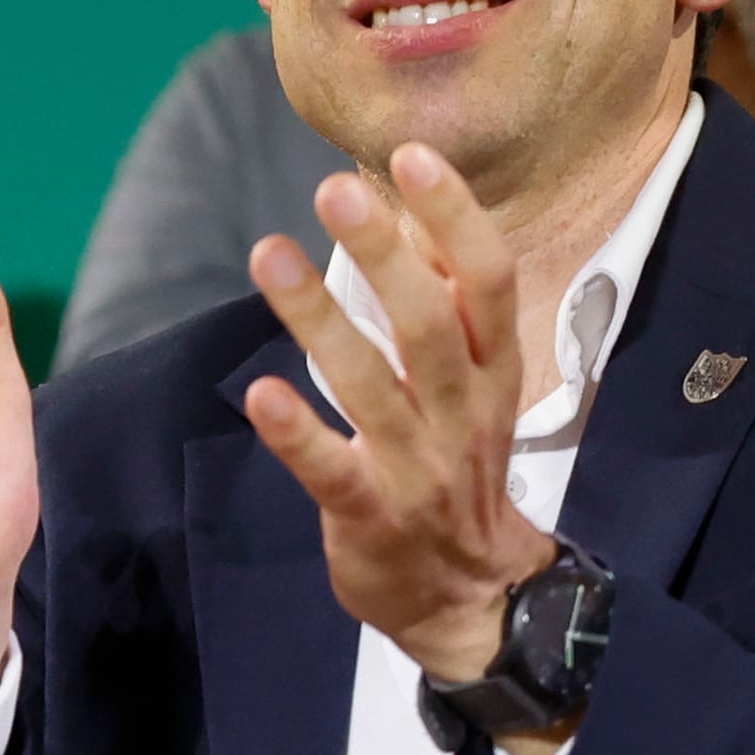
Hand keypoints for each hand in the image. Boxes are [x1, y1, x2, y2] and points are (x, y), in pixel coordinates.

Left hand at [239, 147, 558, 704]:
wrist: (472, 598)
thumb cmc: (459, 474)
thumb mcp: (478, 392)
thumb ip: (452, 317)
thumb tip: (420, 226)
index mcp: (494, 373)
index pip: (488, 282)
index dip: (456, 218)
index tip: (412, 156)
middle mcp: (462, 413)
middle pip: (431, 322)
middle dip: (386, 252)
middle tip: (336, 187)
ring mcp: (418, 468)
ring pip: (372, 385)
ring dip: (319, 318)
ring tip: (269, 254)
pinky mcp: (370, 516)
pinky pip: (331, 469)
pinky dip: (297, 431)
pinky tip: (260, 391)